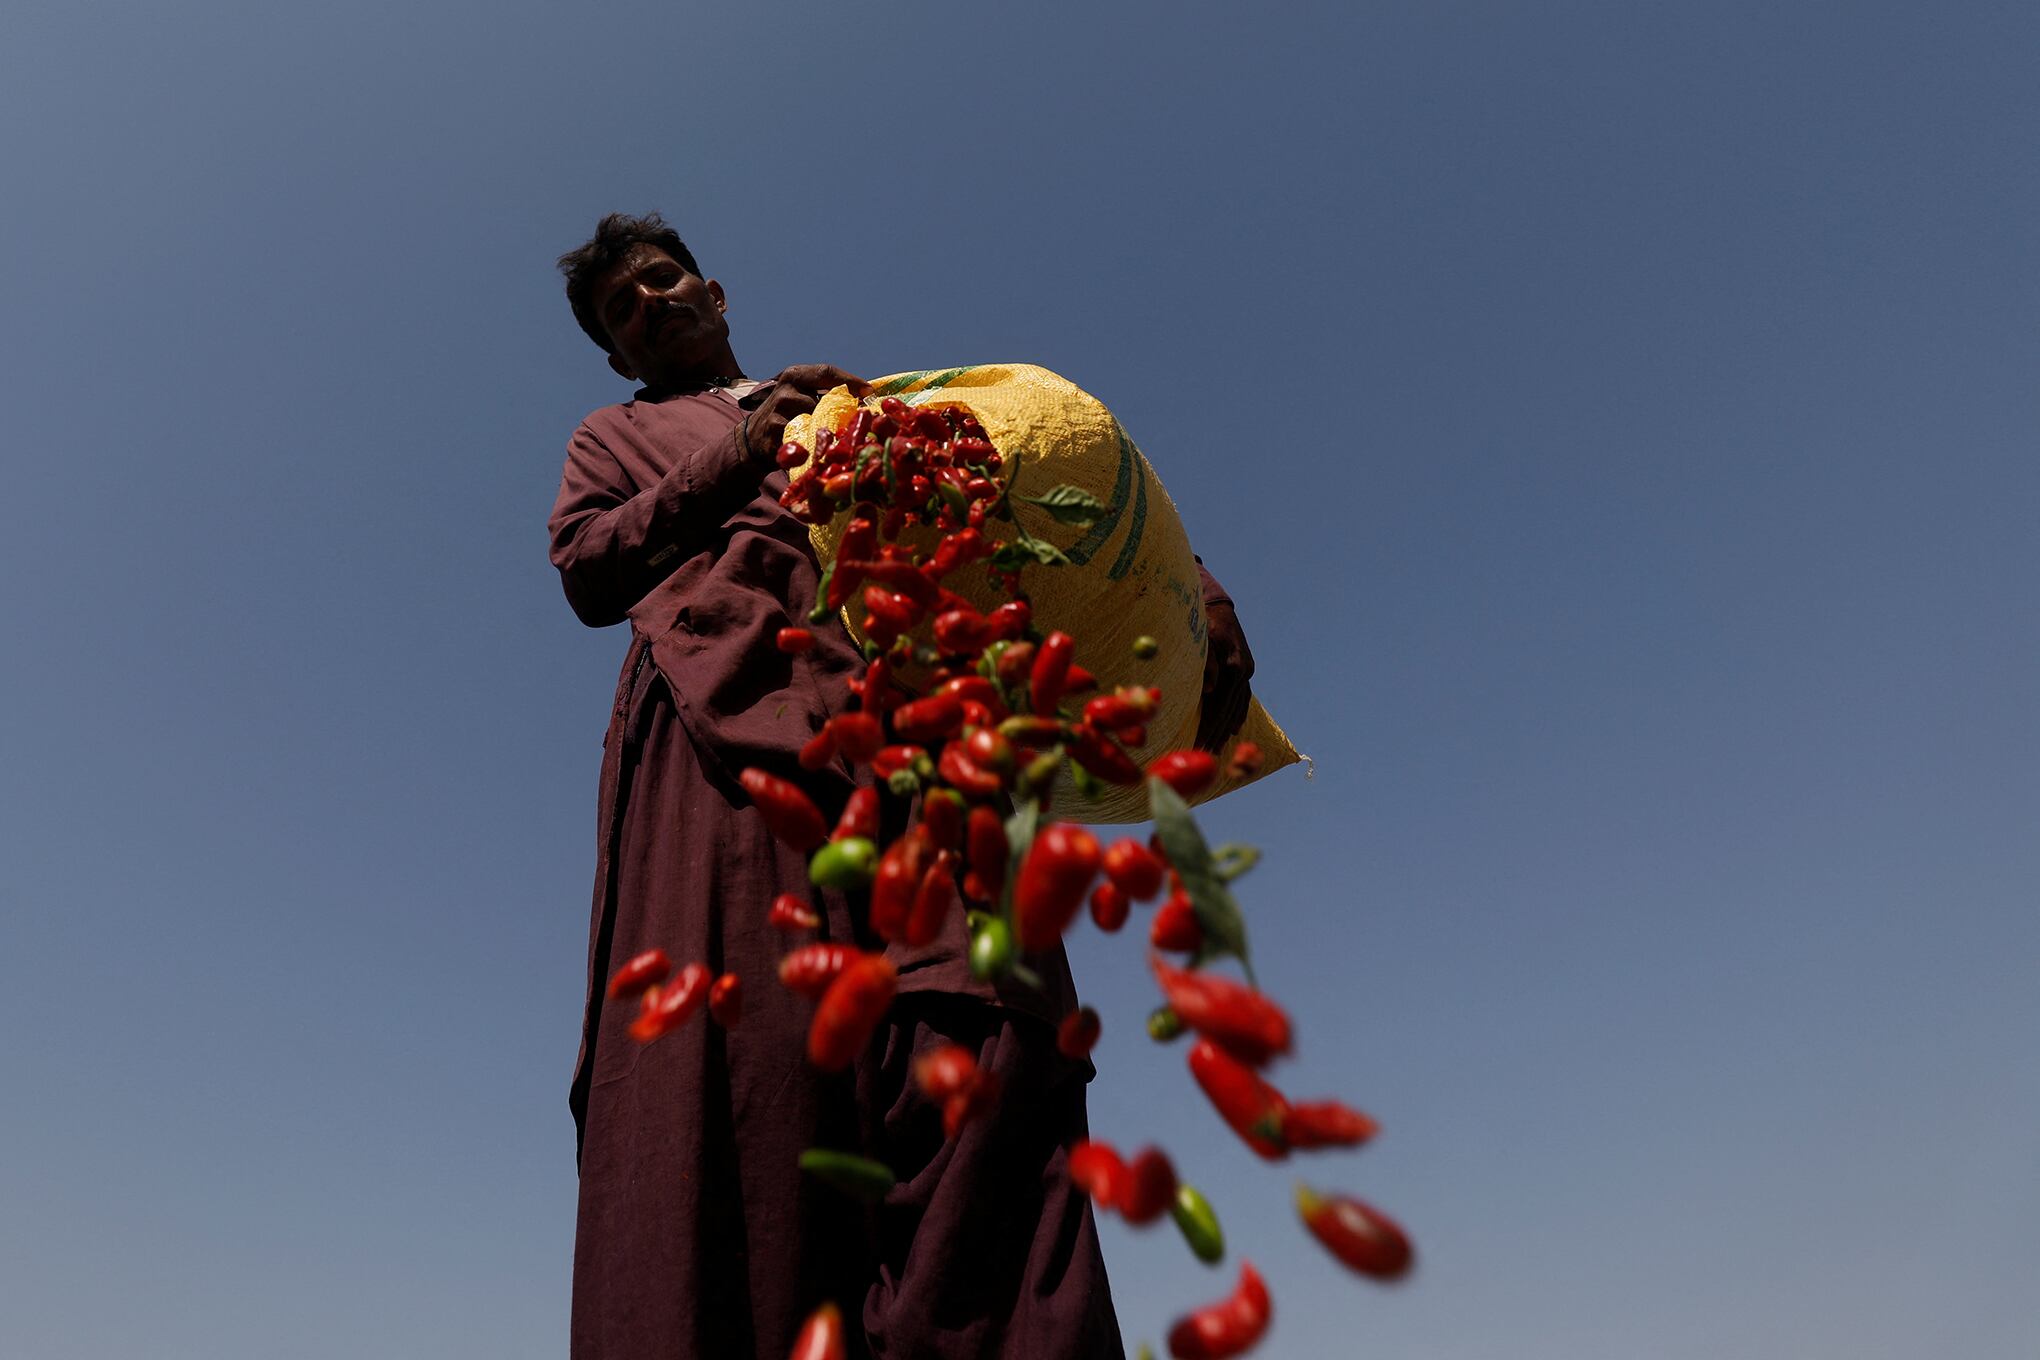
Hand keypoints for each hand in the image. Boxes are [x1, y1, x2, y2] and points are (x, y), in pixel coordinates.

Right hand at [741, 365, 869, 460]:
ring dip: (828, 432)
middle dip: (843, 413)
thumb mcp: (802, 398)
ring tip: (833, 440)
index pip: (826, 371)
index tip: (870, 390)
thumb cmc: (787, 417)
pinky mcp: (775, 432)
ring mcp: (779, 410)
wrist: (753, 440)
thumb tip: (865, 398)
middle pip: (825, 400)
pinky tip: (815, 451)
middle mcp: (786, 389)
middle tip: (858, 424)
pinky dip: (813, 447)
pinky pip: (804, 440)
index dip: (850, 380)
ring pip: (817, 421)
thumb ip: (826, 395)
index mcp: (795, 375)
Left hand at [1195, 599, 1254, 752]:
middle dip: (1215, 735)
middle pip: (1228, 712)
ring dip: (1225, 729)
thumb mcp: (1202, 637)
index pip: (1219, 707)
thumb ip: (1207, 663)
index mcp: (1232, 666)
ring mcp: (1246, 671)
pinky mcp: (1245, 669)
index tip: (1197, 746)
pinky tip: (1232, 728)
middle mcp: (1243, 671)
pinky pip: (1242, 698)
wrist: (1217, 604)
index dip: (1208, 729)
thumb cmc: (1202, 620)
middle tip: (1203, 755)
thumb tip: (1210, 689)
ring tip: (1216, 748)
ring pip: (1236, 707)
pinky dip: (1236, 715)